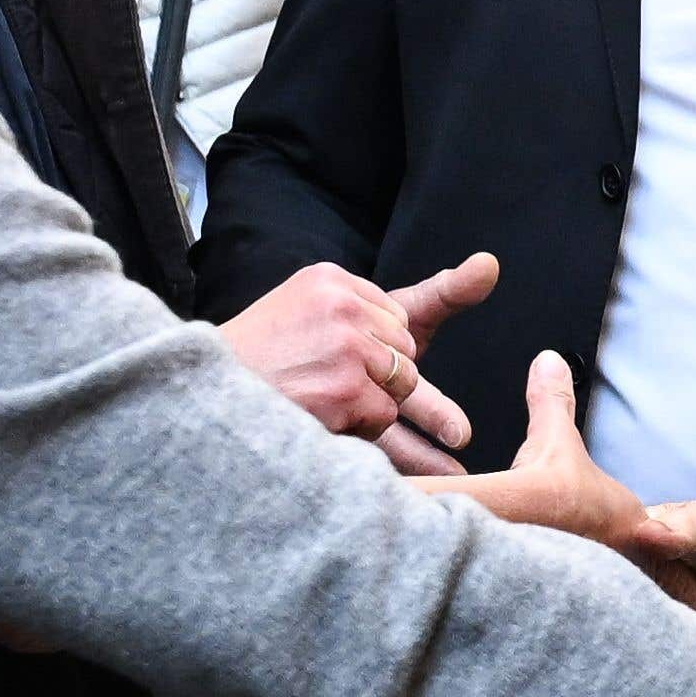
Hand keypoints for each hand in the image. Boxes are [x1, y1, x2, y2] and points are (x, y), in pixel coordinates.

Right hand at [219, 249, 484, 466]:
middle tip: (327, 385)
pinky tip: (313, 420)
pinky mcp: (344, 393)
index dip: (397, 340)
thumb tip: (492, 265)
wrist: (203, 399)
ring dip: (371, 408)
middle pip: (408, 353)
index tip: (463, 285)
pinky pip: (384, 419)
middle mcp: (343, 305)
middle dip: (385, 380)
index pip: (403, 308)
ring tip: (314, 402)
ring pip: (402, 387)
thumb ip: (422, 298)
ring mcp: (345, 348)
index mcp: (334, 281)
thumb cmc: (268, 363)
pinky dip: (358, 431)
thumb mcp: (329, 316)